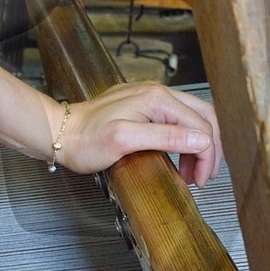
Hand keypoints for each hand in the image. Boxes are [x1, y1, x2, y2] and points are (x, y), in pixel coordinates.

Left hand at [46, 79, 221, 185]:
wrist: (60, 132)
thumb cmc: (85, 139)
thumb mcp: (125, 141)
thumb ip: (165, 138)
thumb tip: (200, 140)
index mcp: (157, 99)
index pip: (200, 125)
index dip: (206, 154)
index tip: (200, 178)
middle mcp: (157, 92)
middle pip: (203, 116)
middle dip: (209, 148)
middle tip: (203, 176)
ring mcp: (150, 97)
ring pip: (192, 117)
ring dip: (198, 144)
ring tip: (192, 170)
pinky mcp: (143, 106)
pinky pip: (176, 119)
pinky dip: (184, 138)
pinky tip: (179, 155)